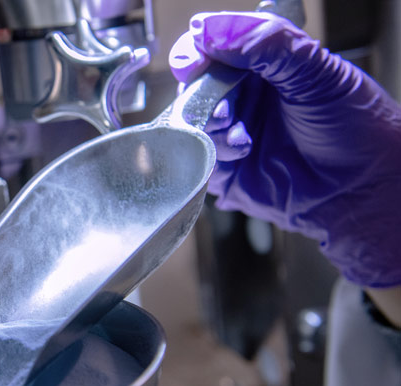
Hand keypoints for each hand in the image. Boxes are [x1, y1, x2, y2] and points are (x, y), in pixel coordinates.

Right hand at [168, 12, 400, 288]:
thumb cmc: (354, 127)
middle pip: (194, 85)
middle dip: (203, 95)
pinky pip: (196, 158)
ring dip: (212, 127)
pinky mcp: (224, 171)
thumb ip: (266, 43)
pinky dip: (212, 153)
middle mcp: (243, 96)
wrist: (363, 189)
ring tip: (243, 137)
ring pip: (192, 122)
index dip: (195, 52)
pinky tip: (242, 153)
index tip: (192, 64)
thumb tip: (208, 28)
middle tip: (225, 110)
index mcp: (263, 65)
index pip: (213, 46)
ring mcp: (231, 133)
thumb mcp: (315, 73)